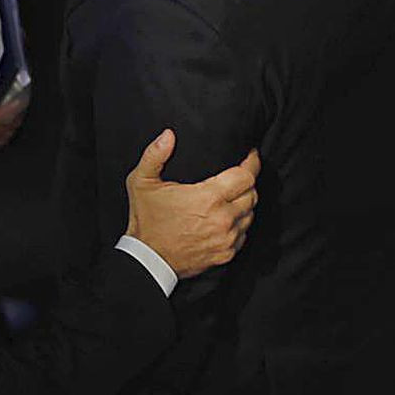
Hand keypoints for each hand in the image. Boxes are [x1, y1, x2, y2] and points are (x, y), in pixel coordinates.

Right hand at [124, 129, 259, 278]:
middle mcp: (223, 219)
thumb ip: (154, 154)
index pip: (246, 176)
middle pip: (252, 194)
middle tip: (234, 176)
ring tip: (228, 197)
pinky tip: (223, 218)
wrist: (149, 259)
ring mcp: (227, 239)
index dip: (251, 162)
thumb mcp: (141, 182)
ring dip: (243, 204)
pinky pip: (244, 234)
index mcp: (207, 198)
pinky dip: (238, 224)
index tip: (249, 154)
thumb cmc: (146, 219)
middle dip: (246, 182)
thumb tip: (168, 135)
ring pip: (251, 214)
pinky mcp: (226, 254)